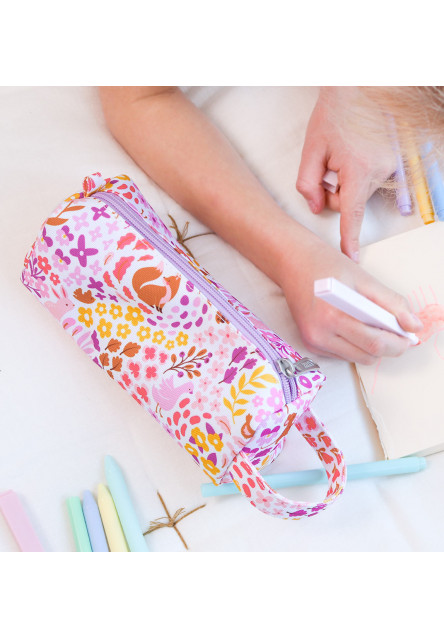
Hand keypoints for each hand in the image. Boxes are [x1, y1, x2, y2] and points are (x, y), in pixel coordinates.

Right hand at [279, 236, 422, 364]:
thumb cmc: (326, 265)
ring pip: (357, 358)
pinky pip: (343, 355)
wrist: (292, 262)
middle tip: (399, 333)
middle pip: (367, 355)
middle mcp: (319, 334)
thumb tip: (413, 325)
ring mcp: (313, 342)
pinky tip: (355, 326)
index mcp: (332, 316)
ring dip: (372, 348)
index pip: (374, 343)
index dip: (398, 342)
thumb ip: (392, 303)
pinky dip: (356, 345)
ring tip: (375, 326)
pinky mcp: (310, 345)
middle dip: (389, 347)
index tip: (409, 336)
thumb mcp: (364, 278)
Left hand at [296, 87, 395, 261]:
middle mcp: (380, 169)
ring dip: (349, 183)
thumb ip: (308, 184)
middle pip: (351, 202)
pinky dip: (367, 183)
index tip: (351, 257)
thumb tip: (316, 208)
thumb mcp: (311, 149)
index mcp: (357, 169)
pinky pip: (382, 184)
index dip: (349, 238)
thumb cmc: (334, 114)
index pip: (351, 213)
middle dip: (335, 192)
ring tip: (345, 155)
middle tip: (328, 167)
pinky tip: (368, 176)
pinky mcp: (398, 160)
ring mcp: (392, 165)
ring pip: (363, 192)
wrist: (360, 87)